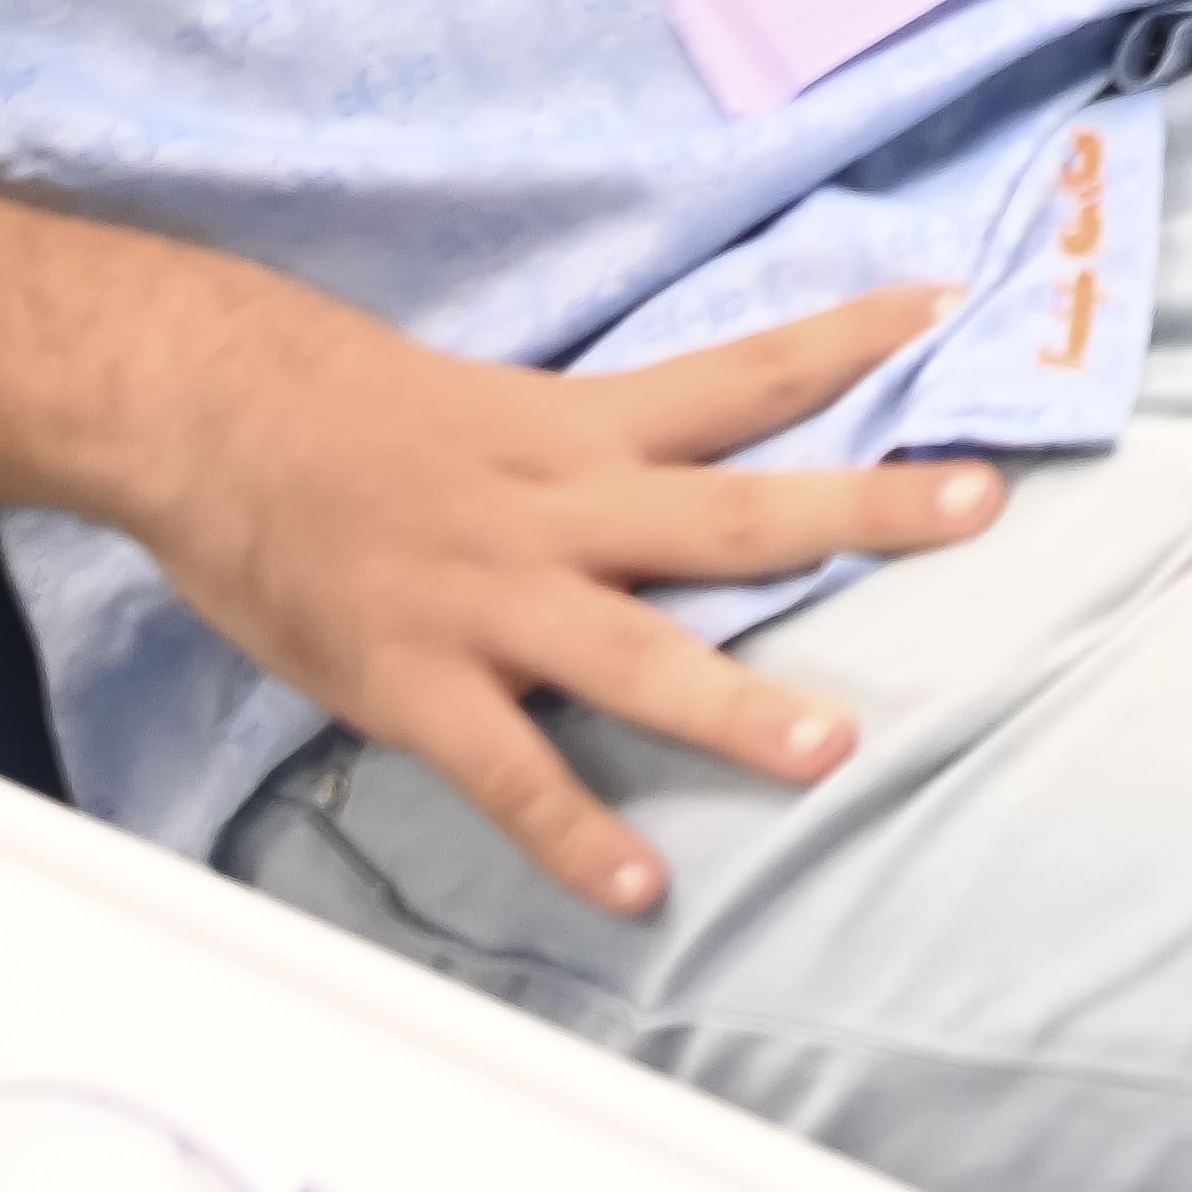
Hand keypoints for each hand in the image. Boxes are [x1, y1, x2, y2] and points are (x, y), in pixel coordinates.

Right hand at [93, 269, 1006, 915]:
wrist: (212, 420)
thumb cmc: (353, 411)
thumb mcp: (499, 406)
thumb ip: (598, 448)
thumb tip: (707, 459)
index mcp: (580, 428)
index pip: (740, 373)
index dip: (844, 340)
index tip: (946, 307)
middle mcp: (558, 509)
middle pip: (733, 511)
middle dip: (862, 509)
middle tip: (979, 505)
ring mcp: (493, 602)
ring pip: (636, 656)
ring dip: (736, 704)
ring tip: (832, 746)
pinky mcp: (420, 683)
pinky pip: (510, 771)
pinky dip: (573, 832)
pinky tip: (638, 884)